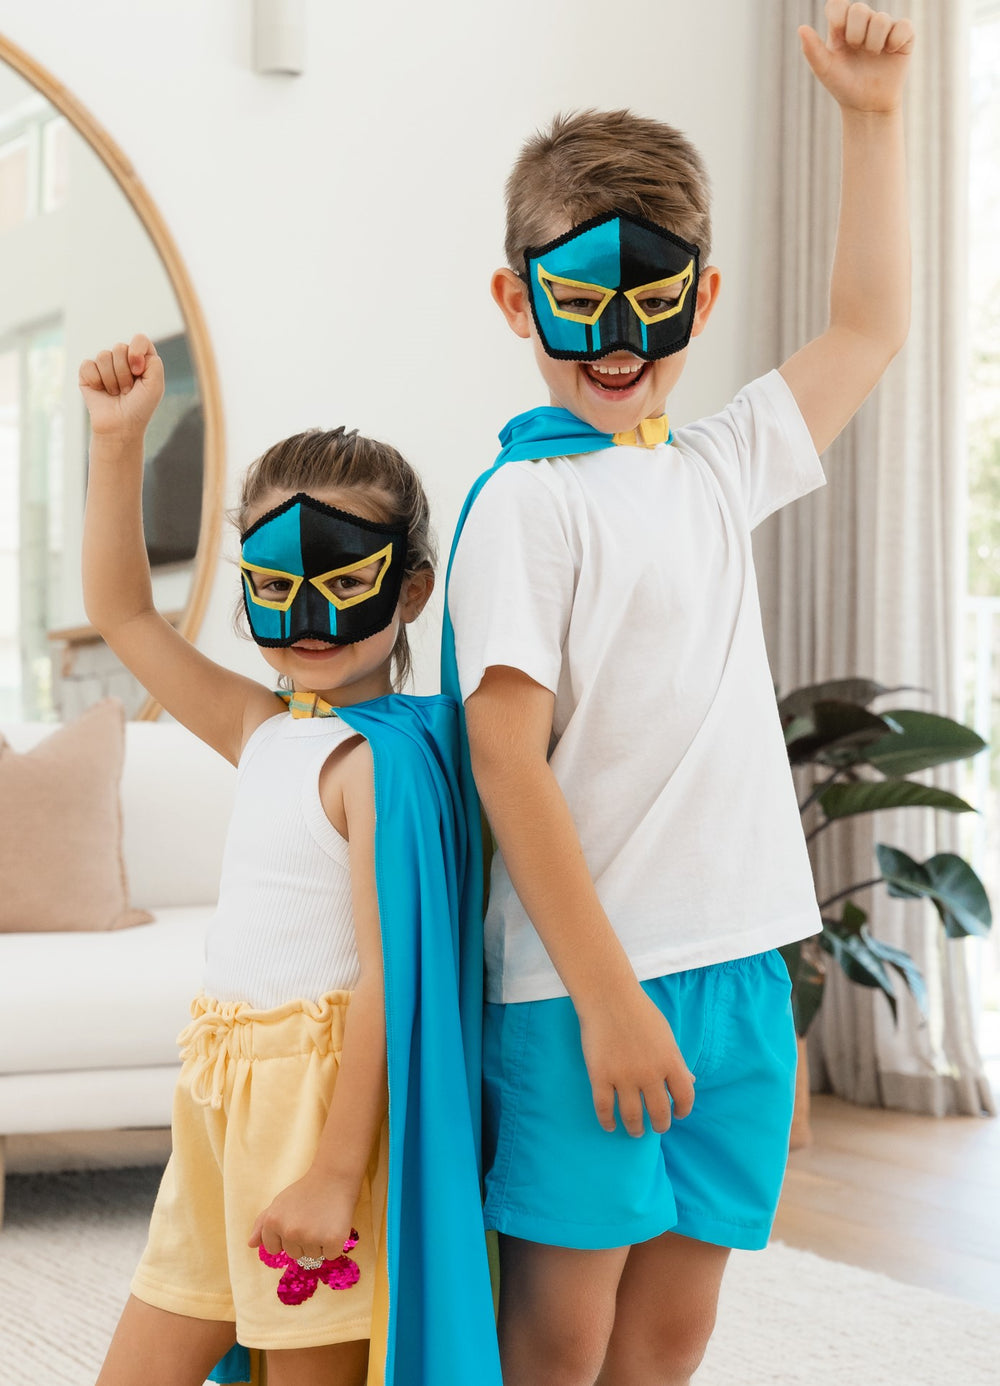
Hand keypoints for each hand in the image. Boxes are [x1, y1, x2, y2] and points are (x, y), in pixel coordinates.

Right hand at [78, 333, 163, 437]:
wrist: (120, 426)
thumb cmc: (140, 407)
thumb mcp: (155, 385)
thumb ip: (154, 363)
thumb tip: (132, 351)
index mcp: (141, 360)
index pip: (139, 339)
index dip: (137, 352)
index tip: (138, 371)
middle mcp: (123, 359)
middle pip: (119, 348)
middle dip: (124, 373)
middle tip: (128, 390)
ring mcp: (104, 365)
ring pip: (103, 356)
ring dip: (112, 380)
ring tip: (116, 393)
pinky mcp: (88, 373)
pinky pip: (88, 365)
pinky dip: (96, 381)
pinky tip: (101, 391)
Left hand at [248, 1169, 357, 1263]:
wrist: (333, 1177)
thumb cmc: (304, 1191)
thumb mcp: (279, 1203)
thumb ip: (262, 1223)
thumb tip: (251, 1245)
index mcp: (273, 1223)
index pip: (274, 1249)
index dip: (285, 1238)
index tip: (295, 1222)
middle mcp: (289, 1232)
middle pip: (295, 1254)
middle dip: (303, 1241)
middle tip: (311, 1219)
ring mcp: (311, 1237)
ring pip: (313, 1255)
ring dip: (319, 1243)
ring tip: (323, 1220)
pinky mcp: (332, 1240)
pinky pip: (330, 1255)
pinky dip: (334, 1244)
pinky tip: (334, 1225)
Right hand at [578, 985, 694, 1137]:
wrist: (608, 997)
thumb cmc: (640, 1012)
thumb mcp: (666, 1035)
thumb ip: (676, 1060)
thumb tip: (689, 1081)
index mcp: (670, 1061)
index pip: (685, 1096)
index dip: (683, 1110)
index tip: (678, 1115)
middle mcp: (650, 1073)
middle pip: (659, 1112)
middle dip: (660, 1124)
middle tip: (656, 1127)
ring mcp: (624, 1076)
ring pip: (632, 1116)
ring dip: (635, 1128)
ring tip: (635, 1131)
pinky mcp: (600, 1076)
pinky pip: (604, 1108)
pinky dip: (607, 1121)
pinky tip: (610, 1125)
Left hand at [800, 2, 914, 114]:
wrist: (867, 105)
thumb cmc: (844, 86)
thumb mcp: (825, 70)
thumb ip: (812, 50)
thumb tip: (801, 28)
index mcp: (842, 26)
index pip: (838, 4)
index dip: (839, 16)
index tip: (838, 33)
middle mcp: (863, 23)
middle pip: (859, 9)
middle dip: (856, 34)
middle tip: (856, 50)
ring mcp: (884, 27)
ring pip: (881, 19)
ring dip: (874, 42)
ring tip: (872, 56)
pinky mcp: (903, 35)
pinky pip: (903, 26)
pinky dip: (895, 41)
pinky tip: (890, 52)